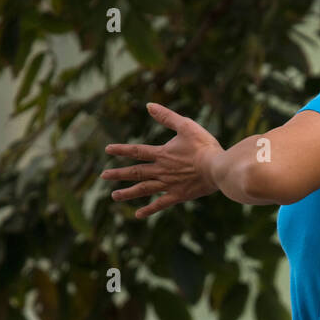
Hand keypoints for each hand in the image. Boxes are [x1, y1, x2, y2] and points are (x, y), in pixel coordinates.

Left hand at [101, 102, 224, 218]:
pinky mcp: (178, 196)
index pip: (137, 151)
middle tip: (103, 176)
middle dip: (118, 174)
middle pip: (136, 172)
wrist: (216, 168)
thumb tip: (149, 105)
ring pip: (144, 189)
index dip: (121, 150)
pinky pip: (160, 204)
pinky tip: (138, 214)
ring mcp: (169, 184)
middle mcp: (161, 170)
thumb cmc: (204, 146)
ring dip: (128, 193)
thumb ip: (166, 117)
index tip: (107, 150)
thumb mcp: (185, 125)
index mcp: (162, 154)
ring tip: (114, 196)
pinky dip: (148, 209)